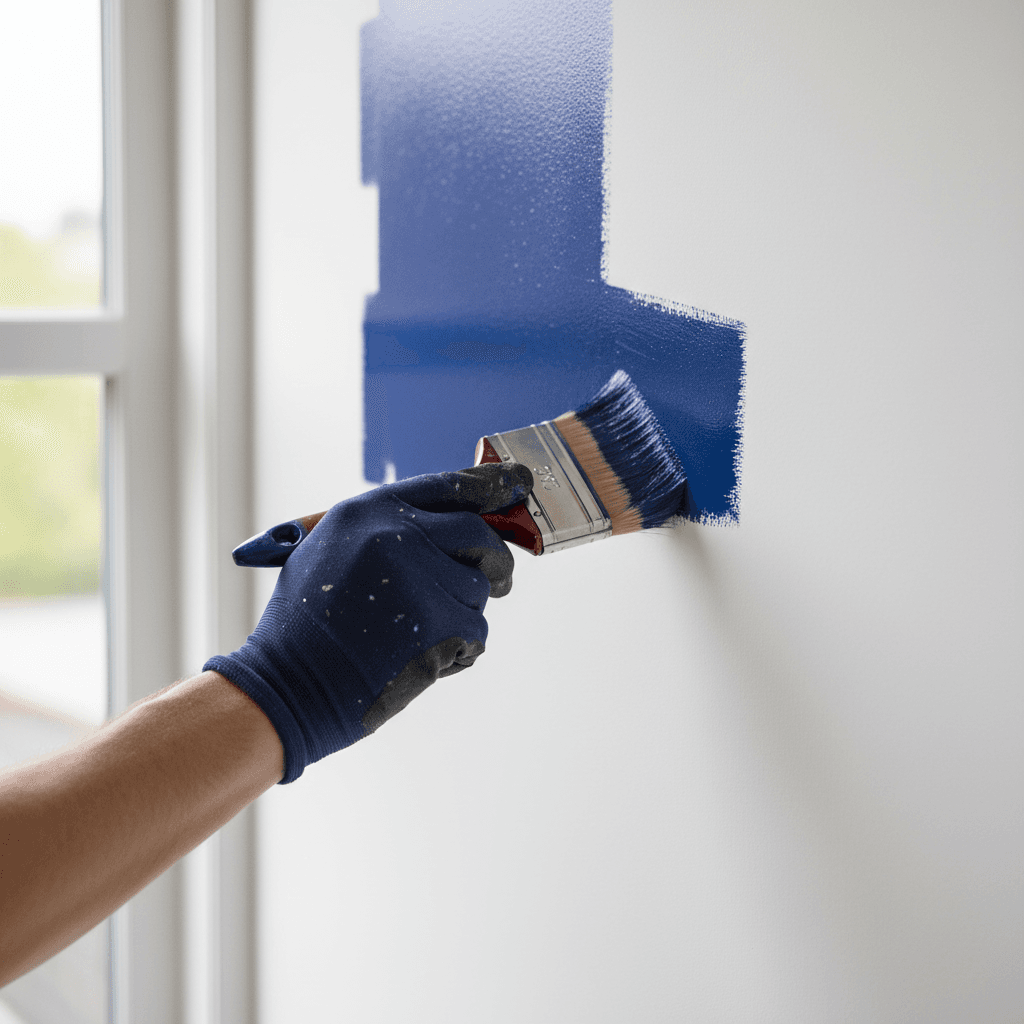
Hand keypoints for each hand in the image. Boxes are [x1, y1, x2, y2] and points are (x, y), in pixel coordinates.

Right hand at [204, 461, 532, 780]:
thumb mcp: (331, 553)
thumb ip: (388, 533)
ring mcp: (418, 577)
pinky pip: (476, 631)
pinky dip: (459, 651)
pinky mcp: (436, 623)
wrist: (287, 686)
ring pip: (479, 587)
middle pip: (479, 534)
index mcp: (368, 511)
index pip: (448, 485)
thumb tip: (453, 526)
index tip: (517, 485)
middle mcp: (396, 534)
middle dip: (494, 561)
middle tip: (496, 581)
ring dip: (462, 614)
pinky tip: (419, 659)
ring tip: (416, 635)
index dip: (490, 486)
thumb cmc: (305, 628)